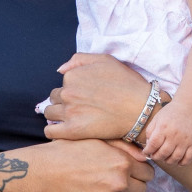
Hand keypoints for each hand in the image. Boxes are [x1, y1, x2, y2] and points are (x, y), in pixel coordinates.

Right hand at [27, 138, 152, 191]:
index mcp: (122, 162)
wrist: (43, 172)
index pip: (148, 173)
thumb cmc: (68, 152)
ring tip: (98, 187)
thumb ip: (123, 147)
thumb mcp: (96, 140)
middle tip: (116, 181)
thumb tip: (144, 156)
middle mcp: (120, 181)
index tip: (132, 172)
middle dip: (132, 186)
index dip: (141, 172)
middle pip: (141, 190)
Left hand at [40, 53, 160, 140]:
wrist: (141, 109)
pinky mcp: (73, 130)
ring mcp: (69, 112)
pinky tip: (64, 130)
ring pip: (50, 113)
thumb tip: (60, 70)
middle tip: (81, 108)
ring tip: (73, 119)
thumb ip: (80, 60)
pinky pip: (50, 131)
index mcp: (73, 76)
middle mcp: (68, 92)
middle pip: (54, 98)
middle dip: (64, 102)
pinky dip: (54, 131)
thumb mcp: (105, 60)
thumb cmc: (127, 83)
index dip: (72, 90)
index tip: (84, 96)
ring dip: (58, 115)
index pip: (62, 84)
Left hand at [139, 101, 191, 164]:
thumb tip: (147, 146)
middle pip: (163, 153)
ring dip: (168, 161)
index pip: (153, 145)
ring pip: (175, 158)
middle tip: (155, 155)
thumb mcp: (156, 119)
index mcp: (163, 128)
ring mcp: (185, 140)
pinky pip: (188, 158)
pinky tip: (177, 160)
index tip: (146, 152)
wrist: (189, 107)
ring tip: (165, 157)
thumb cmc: (170, 113)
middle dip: (156, 157)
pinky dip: (182, 163)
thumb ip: (150, 132)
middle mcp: (174, 135)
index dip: (147, 151)